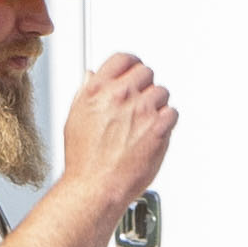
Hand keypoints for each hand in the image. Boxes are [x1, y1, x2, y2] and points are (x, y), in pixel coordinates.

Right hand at [55, 53, 178, 209]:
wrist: (96, 186)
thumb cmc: (84, 160)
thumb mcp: (75, 118)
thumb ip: (86, 92)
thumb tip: (92, 77)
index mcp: (97, 89)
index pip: (123, 59)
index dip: (131, 65)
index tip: (134, 72)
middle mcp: (120, 95)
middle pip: (146, 73)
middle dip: (145, 86)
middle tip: (140, 102)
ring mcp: (141, 110)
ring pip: (162, 92)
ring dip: (157, 105)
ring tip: (145, 123)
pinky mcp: (158, 127)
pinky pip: (172, 113)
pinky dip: (166, 122)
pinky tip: (154, 132)